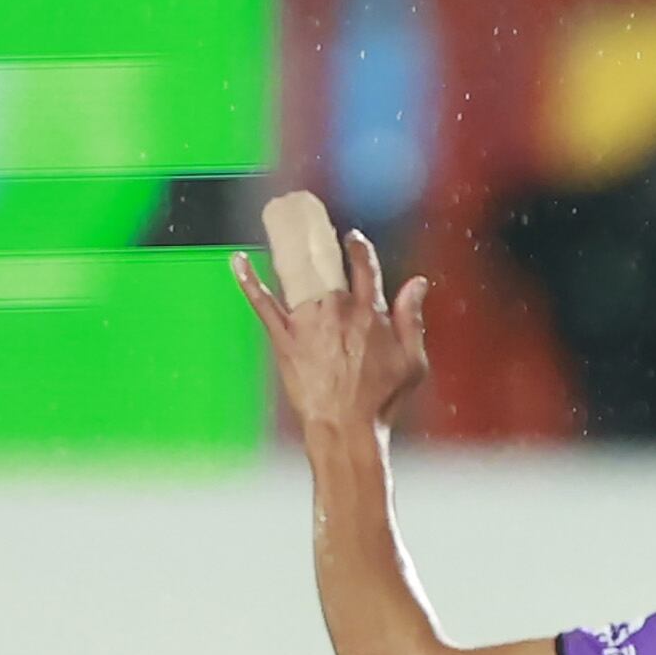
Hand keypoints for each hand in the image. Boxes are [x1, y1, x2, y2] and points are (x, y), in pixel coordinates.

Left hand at [234, 210, 432, 437]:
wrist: (346, 425)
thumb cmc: (382, 398)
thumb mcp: (413, 359)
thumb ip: (412, 317)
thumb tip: (418, 283)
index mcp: (371, 313)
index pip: (365, 268)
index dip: (359, 249)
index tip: (353, 237)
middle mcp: (338, 309)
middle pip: (330, 267)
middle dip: (324, 246)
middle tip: (317, 229)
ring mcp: (307, 321)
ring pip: (298, 277)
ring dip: (292, 253)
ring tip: (285, 233)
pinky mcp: (283, 337)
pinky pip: (262, 303)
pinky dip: (248, 280)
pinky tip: (237, 260)